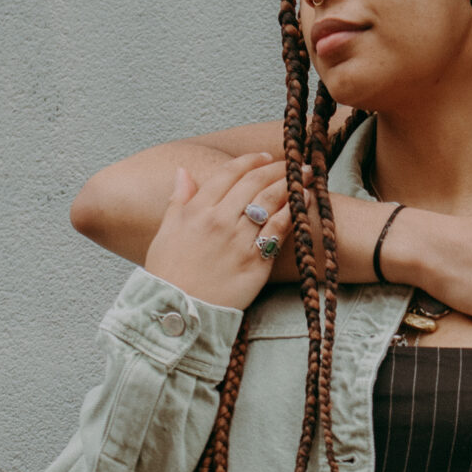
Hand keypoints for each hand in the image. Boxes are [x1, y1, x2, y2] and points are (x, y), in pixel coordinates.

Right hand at [141, 153, 291, 310]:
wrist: (179, 314)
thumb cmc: (169, 275)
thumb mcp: (165, 232)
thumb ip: (178, 200)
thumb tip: (183, 171)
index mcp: (197, 210)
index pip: (228, 174)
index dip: (250, 161)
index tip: (264, 157)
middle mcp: (219, 221)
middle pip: (254, 184)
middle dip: (277, 169)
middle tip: (293, 162)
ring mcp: (239, 242)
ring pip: (270, 203)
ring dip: (291, 184)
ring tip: (305, 175)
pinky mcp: (255, 263)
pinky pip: (278, 231)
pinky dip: (293, 212)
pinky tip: (305, 201)